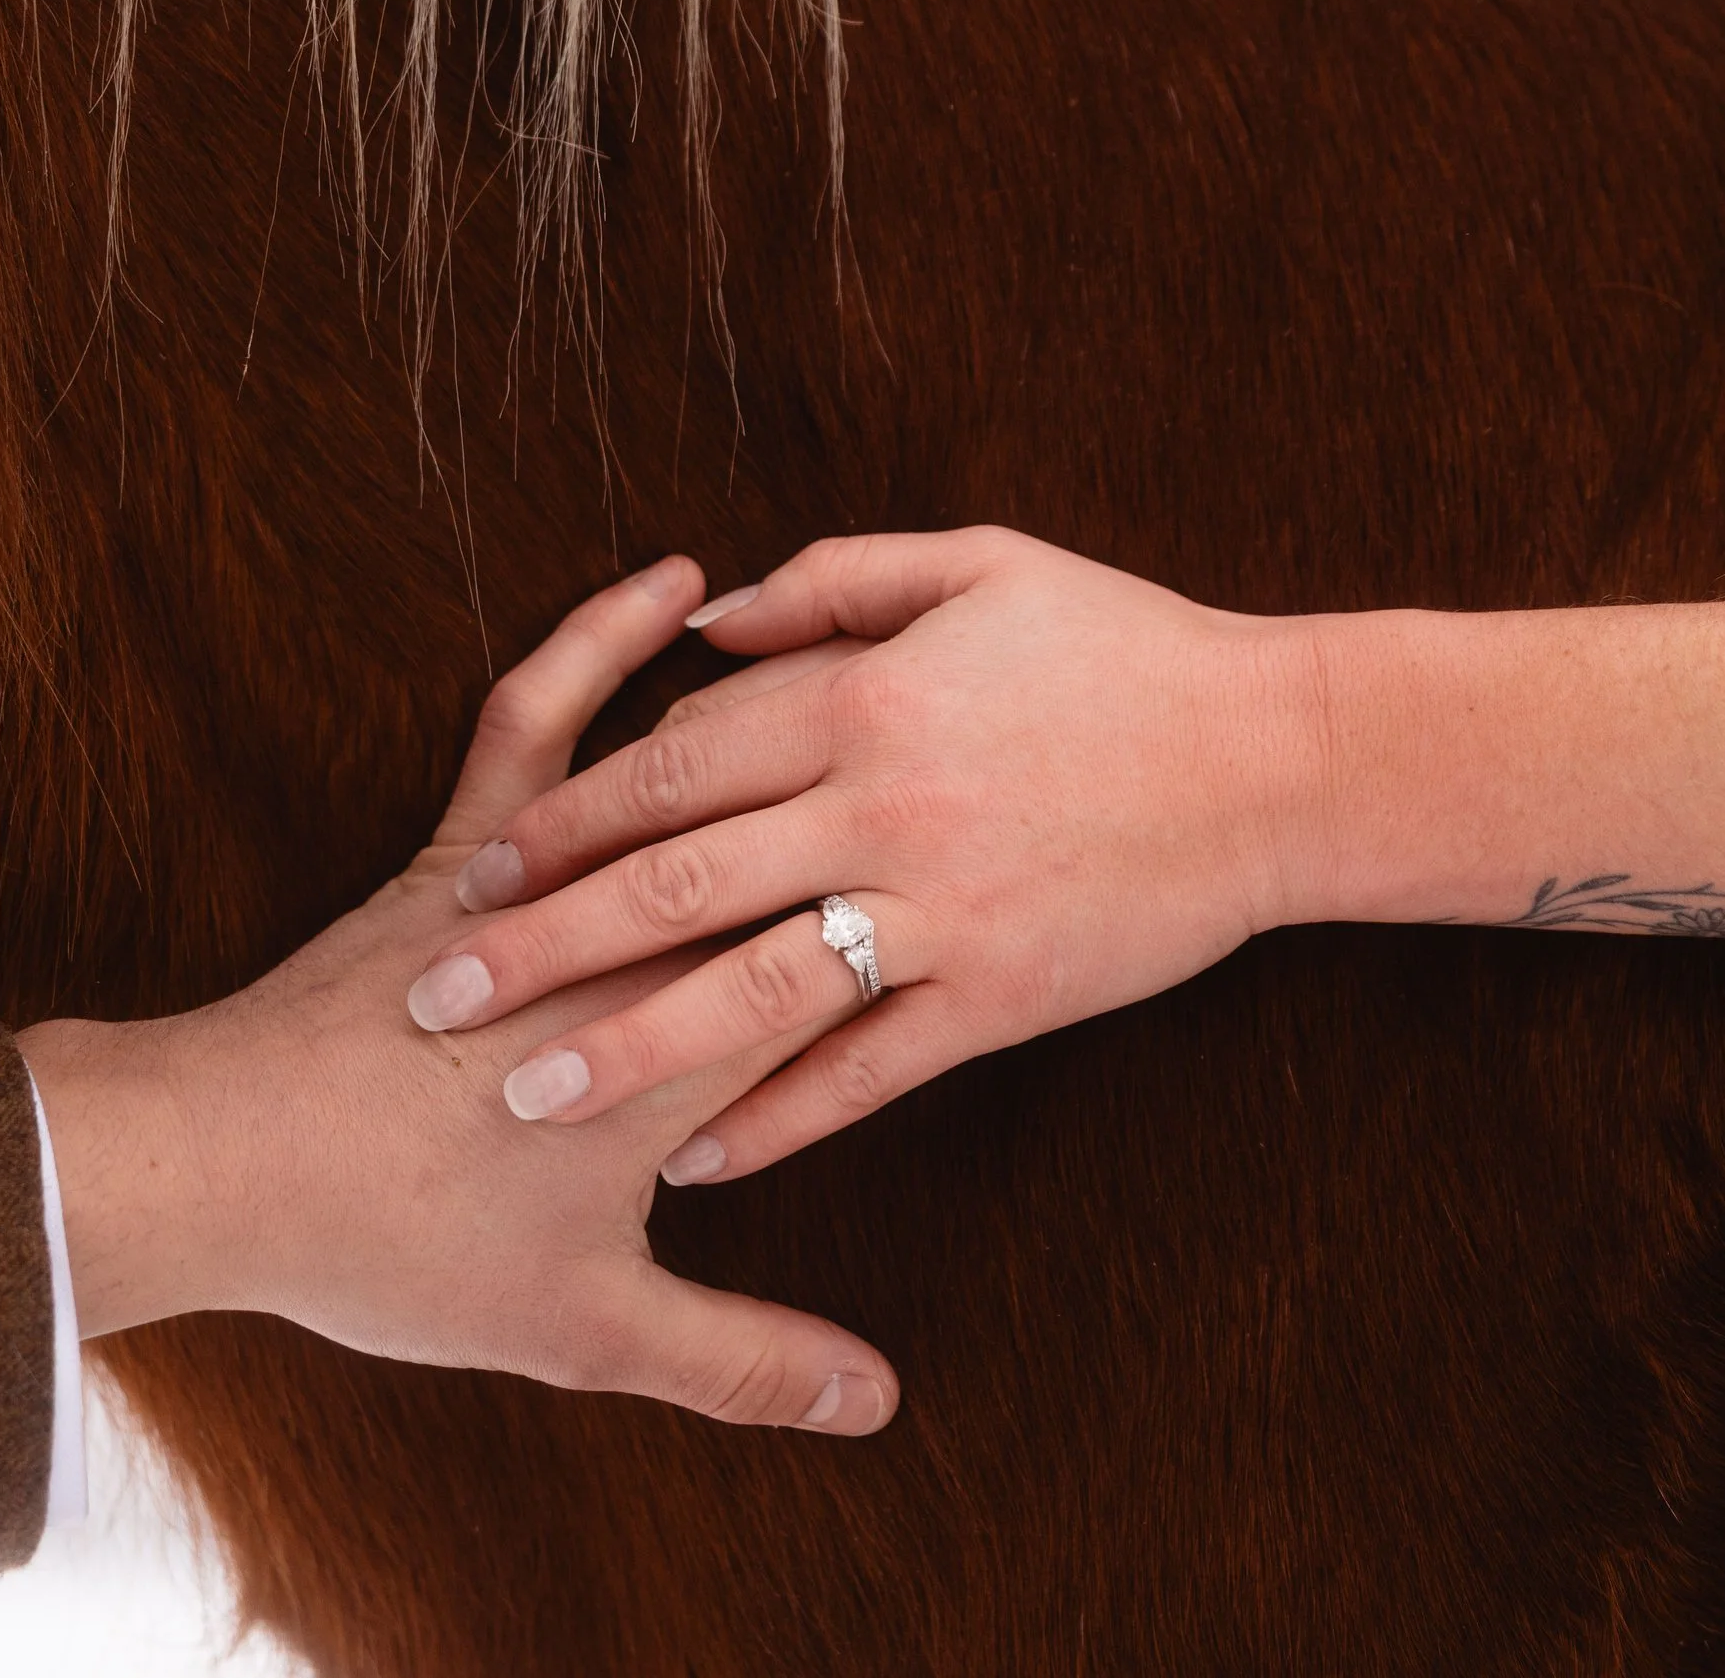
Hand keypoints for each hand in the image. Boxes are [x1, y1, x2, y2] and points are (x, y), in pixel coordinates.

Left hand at [19, 559, 897, 1434]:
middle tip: (975, 745)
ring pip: (686, 773)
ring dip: (779, 707)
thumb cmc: (398, 1246)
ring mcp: (548, 877)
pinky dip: (597, 643)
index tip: (1014, 869)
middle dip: (887, 794)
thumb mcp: (589, 1328)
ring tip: (876, 647)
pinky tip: (660, 591)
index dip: (932, 920)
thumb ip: (743, 1362)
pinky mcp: (463, 839)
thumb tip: (876, 1403)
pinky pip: (539, 716)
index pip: (842, 972)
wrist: (223, 1162)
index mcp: (689, 1055)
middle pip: (788, 853)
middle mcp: (640, 946)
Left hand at [402, 529, 1322, 1183]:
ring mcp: (943, 913)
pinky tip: (699, 1162)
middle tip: (440, 996)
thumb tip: (704, 622)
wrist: (1284, 756)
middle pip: (678, 881)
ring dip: (629, 1046)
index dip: (564, 819)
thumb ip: (833, 580)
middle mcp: (884, 810)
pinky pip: (868, 1071)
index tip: (476, 868)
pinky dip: (779, 1119)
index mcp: (866, 701)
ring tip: (527, 1094)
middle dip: (545, 942)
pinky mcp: (1002, 998)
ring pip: (751, 989)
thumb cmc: (1127, 647)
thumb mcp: (982, 563)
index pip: (672, 763)